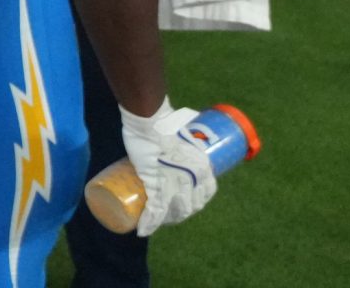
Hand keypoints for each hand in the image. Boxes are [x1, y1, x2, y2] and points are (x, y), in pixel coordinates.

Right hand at [122, 101, 216, 236]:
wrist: (150, 119)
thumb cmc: (165, 120)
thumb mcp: (184, 132)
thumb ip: (184, 135)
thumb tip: (181, 125)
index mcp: (204, 167)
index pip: (206, 193)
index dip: (197, 201)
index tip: (187, 201)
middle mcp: (194, 179)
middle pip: (191, 206)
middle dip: (180, 214)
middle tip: (168, 213)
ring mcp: (175, 183)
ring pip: (173, 210)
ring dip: (165, 221)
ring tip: (155, 223)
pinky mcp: (156, 184)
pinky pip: (154, 209)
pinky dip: (149, 222)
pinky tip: (143, 230)